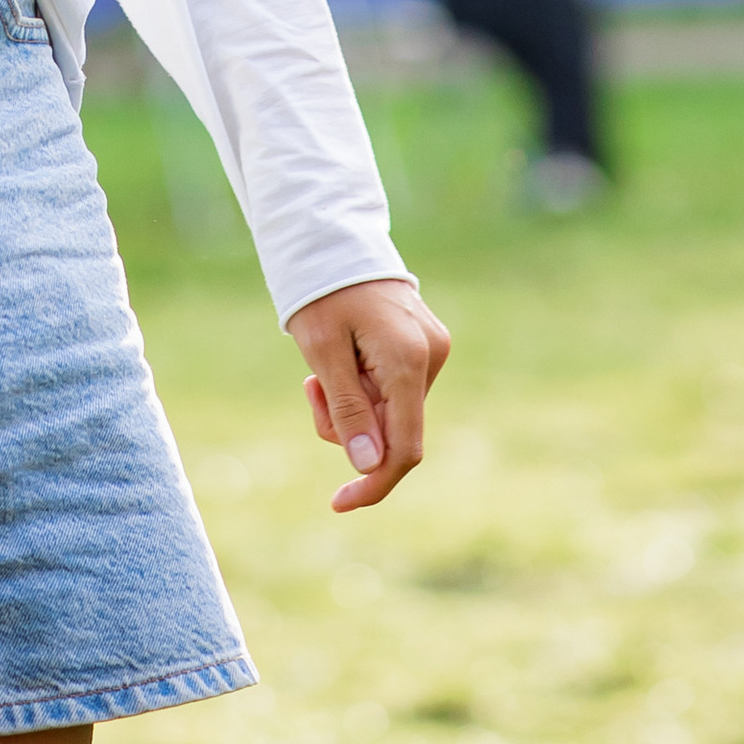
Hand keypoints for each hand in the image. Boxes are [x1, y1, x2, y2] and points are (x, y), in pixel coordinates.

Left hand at [287, 275, 451, 512]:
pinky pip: (395, 391)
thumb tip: (368, 466)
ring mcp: (432, 351)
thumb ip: (347, 409)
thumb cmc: (323, 292)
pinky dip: (365, 390)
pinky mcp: (425, 347)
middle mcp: (431, 357)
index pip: (403, 448)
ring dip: (353, 407)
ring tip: (321, 369)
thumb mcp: (322, 351)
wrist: (335, 240)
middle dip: (348, 427)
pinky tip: (345, 360)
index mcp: (408, 360)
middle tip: (310, 389)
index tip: (339, 502)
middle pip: (393, 431)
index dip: (373, 483)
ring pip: (392, 413)